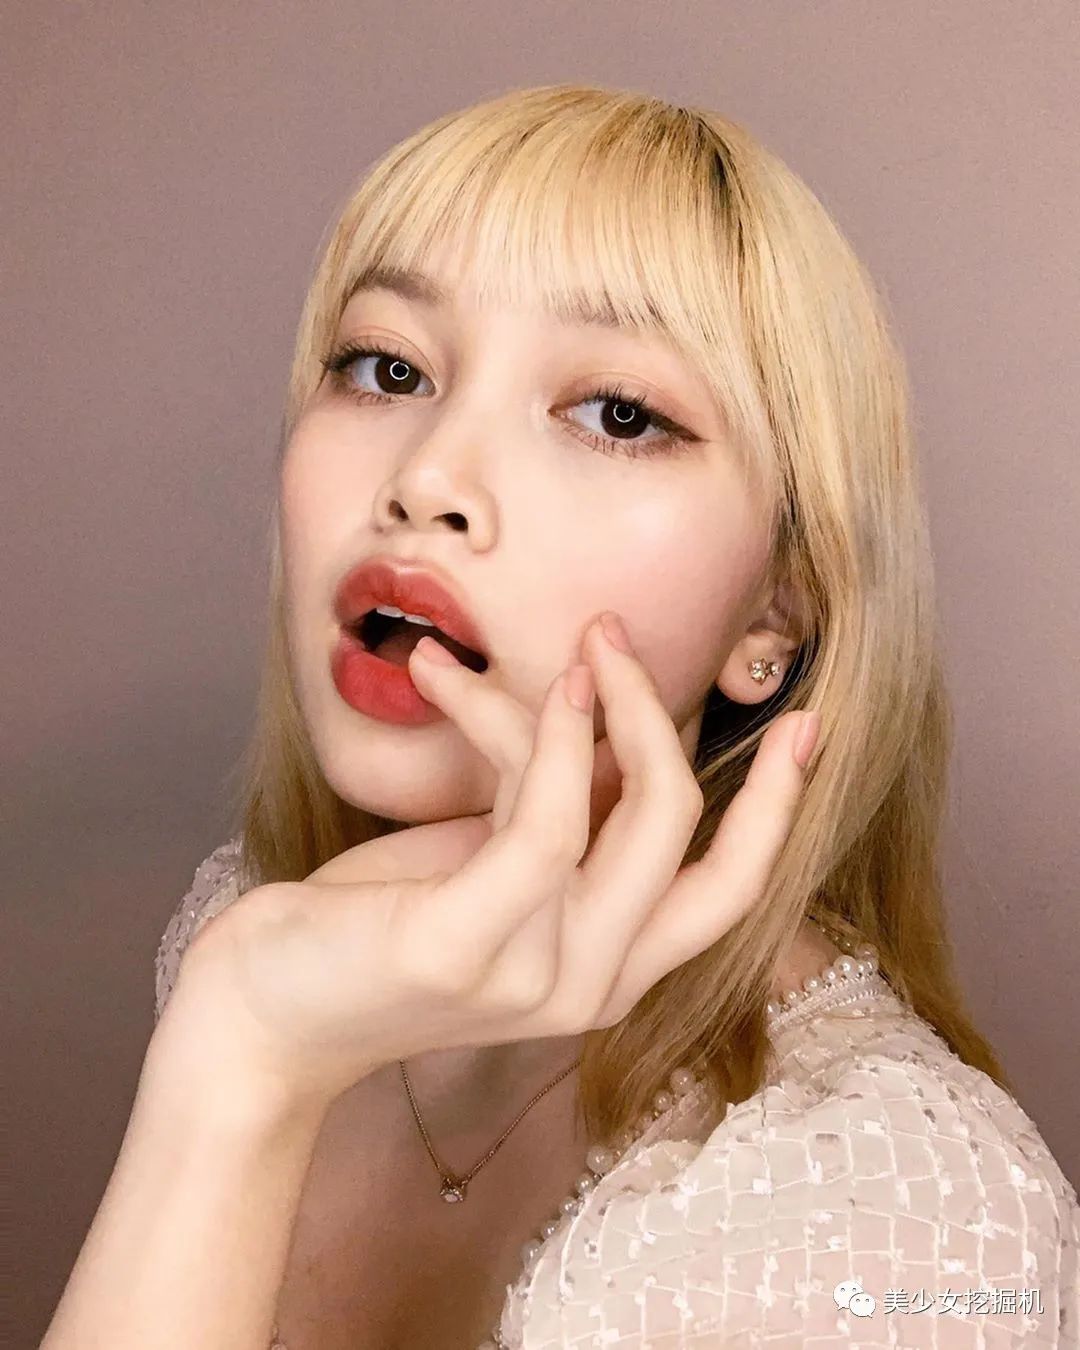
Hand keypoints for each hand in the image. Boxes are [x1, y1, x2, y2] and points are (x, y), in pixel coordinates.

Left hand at [175, 613, 818, 1112]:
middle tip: (619, 636)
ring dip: (610, 702)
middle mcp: (592, 984)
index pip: (725, 890)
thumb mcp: (487, 863)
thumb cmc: (376, 928)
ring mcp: (538, 977)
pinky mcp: (470, 946)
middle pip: (695, 840)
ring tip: (571, 641)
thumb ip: (551, 811)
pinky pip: (550, 821)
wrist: (262, 1012)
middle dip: (672, 721)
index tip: (803, 723)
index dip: (777, 806)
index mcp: (606, 968)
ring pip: (636, 814)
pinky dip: (558, 737)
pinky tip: (537, 681)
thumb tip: (591, 708)